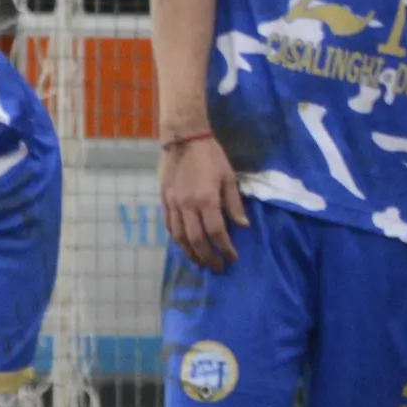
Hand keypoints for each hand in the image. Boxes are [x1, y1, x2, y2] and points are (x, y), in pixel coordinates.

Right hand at [160, 134, 245, 270]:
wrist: (183, 138)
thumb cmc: (211, 156)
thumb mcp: (228, 177)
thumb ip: (234, 203)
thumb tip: (243, 226)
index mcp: (206, 200)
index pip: (216, 232)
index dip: (225, 248)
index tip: (232, 258)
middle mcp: (187, 206)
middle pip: (196, 240)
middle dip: (208, 257)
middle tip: (217, 267)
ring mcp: (172, 204)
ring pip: (179, 237)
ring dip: (190, 253)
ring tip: (200, 263)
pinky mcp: (164, 200)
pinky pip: (169, 226)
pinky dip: (177, 240)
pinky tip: (184, 247)